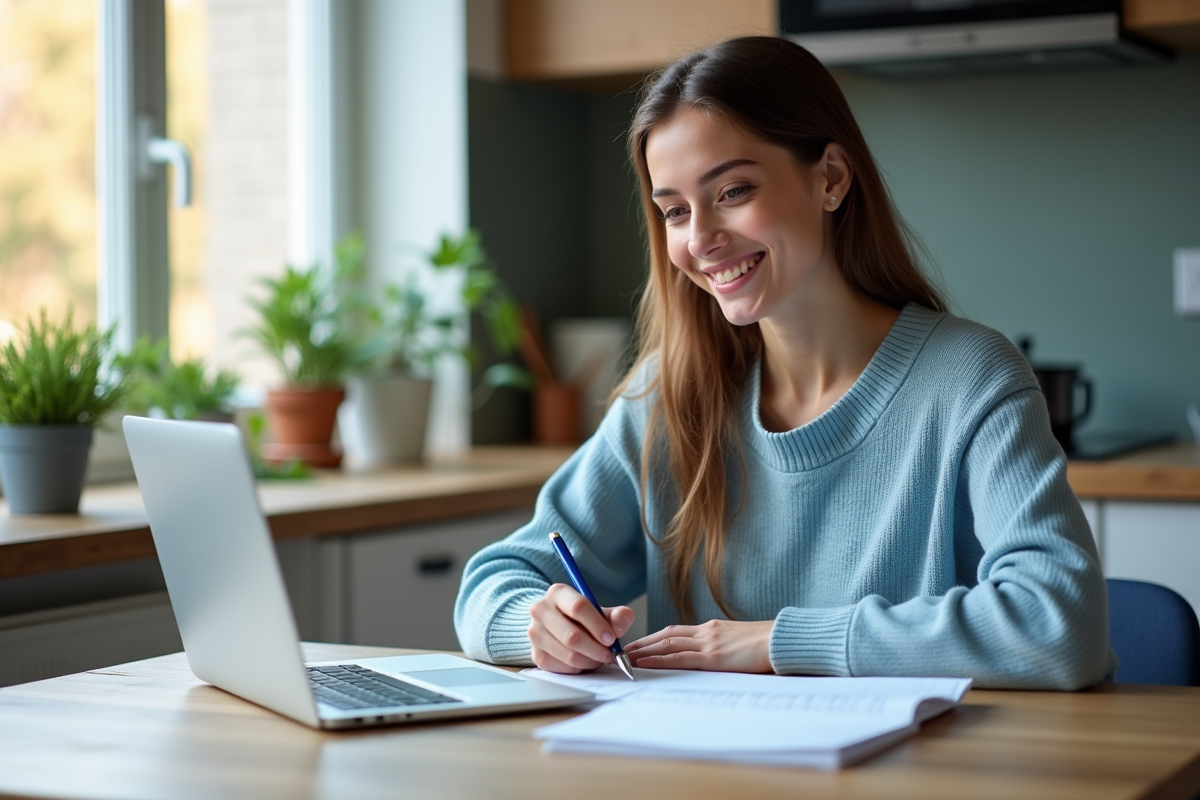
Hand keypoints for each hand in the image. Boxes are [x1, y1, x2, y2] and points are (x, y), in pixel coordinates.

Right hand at [527, 584, 634, 673]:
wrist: (560, 626)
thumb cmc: (584, 619)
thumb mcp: (603, 612)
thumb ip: (618, 616)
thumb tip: (619, 627)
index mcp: (558, 593)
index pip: (578, 606)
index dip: (597, 625)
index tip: (611, 639)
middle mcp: (541, 610)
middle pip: (571, 635)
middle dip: (596, 649)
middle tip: (610, 655)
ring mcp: (535, 633)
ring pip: (568, 654)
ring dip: (590, 661)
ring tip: (599, 658)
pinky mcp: (535, 654)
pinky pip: (562, 668)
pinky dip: (579, 668)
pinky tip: (585, 661)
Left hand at [624, 619, 774, 672]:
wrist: (782, 640)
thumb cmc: (768, 644)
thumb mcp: (741, 642)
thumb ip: (726, 646)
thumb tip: (719, 655)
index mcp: (712, 628)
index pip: (676, 631)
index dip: (656, 637)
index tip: (641, 643)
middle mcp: (706, 631)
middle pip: (666, 634)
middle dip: (643, 642)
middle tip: (623, 649)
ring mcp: (708, 642)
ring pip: (667, 644)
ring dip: (644, 650)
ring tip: (626, 657)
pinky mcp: (712, 656)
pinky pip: (678, 657)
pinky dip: (658, 659)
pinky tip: (644, 663)